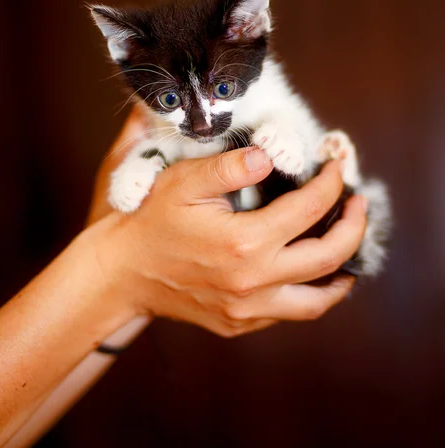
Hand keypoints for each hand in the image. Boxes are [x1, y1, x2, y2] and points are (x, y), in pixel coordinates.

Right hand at [82, 107, 365, 337]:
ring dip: (341, 272)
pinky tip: (306, 273)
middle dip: (354, 226)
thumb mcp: (183, 182)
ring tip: (348, 247)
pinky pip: (288, 312)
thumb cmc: (150, 222)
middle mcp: (254, 282)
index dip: (331, 182)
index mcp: (244, 241)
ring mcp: (248, 309)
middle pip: (329, 257)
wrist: (121, 273)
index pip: (310, 207)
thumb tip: (269, 156)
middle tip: (358, 204)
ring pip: (317, 301)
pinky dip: (309, 292)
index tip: (336, 166)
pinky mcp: (239, 324)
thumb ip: (229, 166)